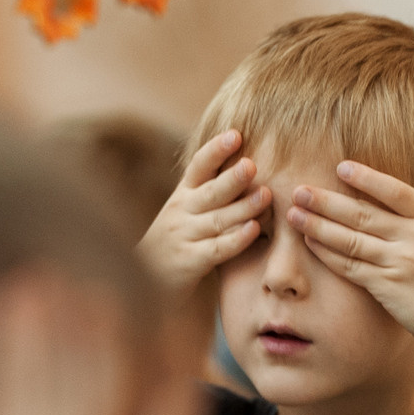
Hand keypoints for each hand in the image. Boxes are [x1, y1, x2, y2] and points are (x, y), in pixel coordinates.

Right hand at [0, 274, 199, 414]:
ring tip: (107, 296)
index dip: (15, 326)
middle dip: (62, 319)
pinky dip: (171, 380)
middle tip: (64, 274)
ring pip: (114, 384)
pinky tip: (168, 344)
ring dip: (108, 336)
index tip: (16, 285)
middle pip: (65, 369)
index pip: (15, 373)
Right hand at [138, 131, 272, 295]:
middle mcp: (182, 211)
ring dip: (243, 207)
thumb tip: (248, 158)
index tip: (235, 134)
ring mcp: (184, 236)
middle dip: (232, 178)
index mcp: (184, 193)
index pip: (199, 166)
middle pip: (210, 192)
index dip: (216, 150)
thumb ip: (213, 188)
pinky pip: (216, 249)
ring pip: (217, 220)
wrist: (148, 280)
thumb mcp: (188, 208)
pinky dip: (236, 239)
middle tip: (252, 165)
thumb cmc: (181, 238)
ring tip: (266, 196)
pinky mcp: (189, 262)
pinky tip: (253, 230)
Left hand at [286, 164, 413, 355]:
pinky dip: (327, 254)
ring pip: (350, 238)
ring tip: (294, 214)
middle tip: (299, 189)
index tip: (341, 167)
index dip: (367, 178)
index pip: (395, 191)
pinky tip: (309, 243)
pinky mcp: (387, 288)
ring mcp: (400, 263)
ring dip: (318, 225)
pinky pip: (350, 266)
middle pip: (363, 213)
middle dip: (327, 200)